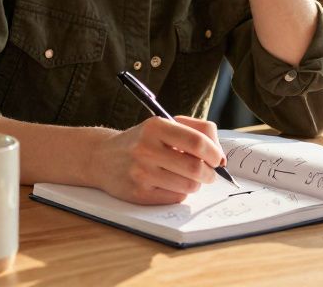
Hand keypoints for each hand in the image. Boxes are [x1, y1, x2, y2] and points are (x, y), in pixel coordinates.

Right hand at [89, 116, 225, 204]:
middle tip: (209, 173)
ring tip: (187, 177)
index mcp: (155, 126)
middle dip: (210, 173)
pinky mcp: (138, 193)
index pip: (197, 142)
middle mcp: (146, 149)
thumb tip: (220, 155)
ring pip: (188, 185)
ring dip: (195, 183)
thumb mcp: (163, 125)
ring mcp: (141, 173)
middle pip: (196, 167)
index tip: (218, 159)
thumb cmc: (141, 141)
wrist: (102, 157)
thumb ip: (195, 130)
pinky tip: (171, 184)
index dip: (214, 153)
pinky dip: (180, 192)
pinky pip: (175, 197)